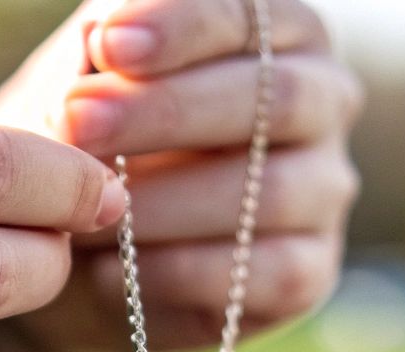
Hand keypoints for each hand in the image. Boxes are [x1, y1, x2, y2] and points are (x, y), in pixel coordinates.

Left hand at [0, 0, 362, 351]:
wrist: (95, 250)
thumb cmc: (98, 139)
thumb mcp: (84, 80)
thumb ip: (96, 52)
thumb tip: (103, 43)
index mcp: (280, 32)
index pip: (250, 17)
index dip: (182, 27)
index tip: (108, 44)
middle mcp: (322, 102)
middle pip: (277, 98)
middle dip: (171, 111)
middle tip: (80, 123)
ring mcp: (324, 189)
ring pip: (270, 191)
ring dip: (165, 201)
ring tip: (85, 210)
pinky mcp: (310, 271)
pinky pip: (258, 273)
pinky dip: (176, 271)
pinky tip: (109, 271)